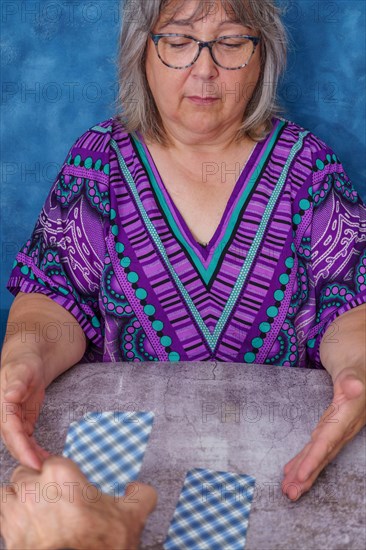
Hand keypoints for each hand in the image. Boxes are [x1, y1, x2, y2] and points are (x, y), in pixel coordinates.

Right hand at [0, 352, 50, 469]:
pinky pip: (27, 440)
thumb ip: (18, 382)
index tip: (34, 462)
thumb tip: (11, 395)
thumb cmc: (25, 361)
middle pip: (14, 441)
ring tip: (47, 467)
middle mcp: (4, 415)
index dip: (21, 448)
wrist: (28, 358)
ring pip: (20, 443)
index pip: (11, 431)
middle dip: (27, 458)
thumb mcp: (23, 369)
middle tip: (44, 471)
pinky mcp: (22, 421)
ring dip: (32, 457)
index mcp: (2, 404)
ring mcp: (13, 419)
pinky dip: (35, 450)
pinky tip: (46, 458)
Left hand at [0, 456, 157, 549]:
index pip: (51, 460)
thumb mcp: (132, 516)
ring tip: (33, 512)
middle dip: (34, 485)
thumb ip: (139, 494)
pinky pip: (2, 520)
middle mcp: (33, 490)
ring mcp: (16, 514)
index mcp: (60, 475)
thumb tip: (138, 489)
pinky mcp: (8, 538)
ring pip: (7, 495)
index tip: (66, 485)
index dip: (58, 473)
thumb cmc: (99, 546)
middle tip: (52, 500)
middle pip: (24, 475)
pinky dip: (11, 523)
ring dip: (16, 500)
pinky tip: (27, 529)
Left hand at [282, 367, 365, 499]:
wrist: (360, 362)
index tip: (302, 474)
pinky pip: (318, 445)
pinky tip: (293, 470)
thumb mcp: (354, 370)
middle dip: (307, 474)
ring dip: (304, 471)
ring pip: (320, 452)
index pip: (329, 439)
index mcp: (348, 414)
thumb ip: (353, 380)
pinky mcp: (332, 425)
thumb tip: (353, 387)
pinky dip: (306, 459)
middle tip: (290, 492)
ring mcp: (339, 427)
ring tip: (289, 488)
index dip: (316, 458)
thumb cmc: (356, 363)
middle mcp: (344, 425)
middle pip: (323, 453)